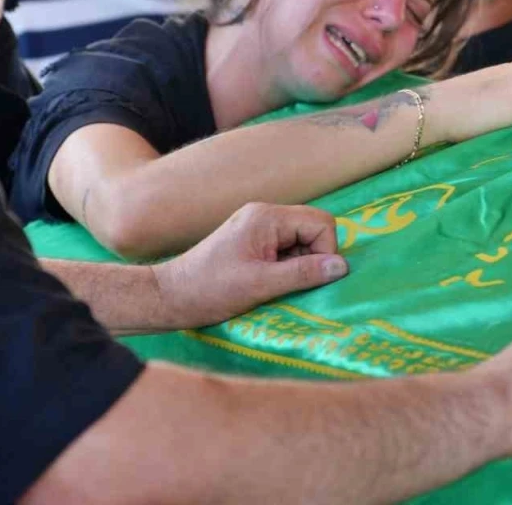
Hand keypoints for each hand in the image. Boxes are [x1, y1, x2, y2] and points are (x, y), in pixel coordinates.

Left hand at [151, 202, 348, 328]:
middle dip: (314, 256)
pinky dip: (287, 266)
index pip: (320, 222)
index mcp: (267, 217)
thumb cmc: (210, 290)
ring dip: (300, 264)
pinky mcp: (253, 242)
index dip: (325, 251)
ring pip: (301, 239)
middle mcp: (264, 215)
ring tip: (276, 285)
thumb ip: (303, 273)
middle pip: (313, 227)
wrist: (169, 296)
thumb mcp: (260, 284)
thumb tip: (342, 266)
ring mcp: (258, 227)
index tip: (311, 278)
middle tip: (294, 282)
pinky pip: (286, 248)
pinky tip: (269, 283)